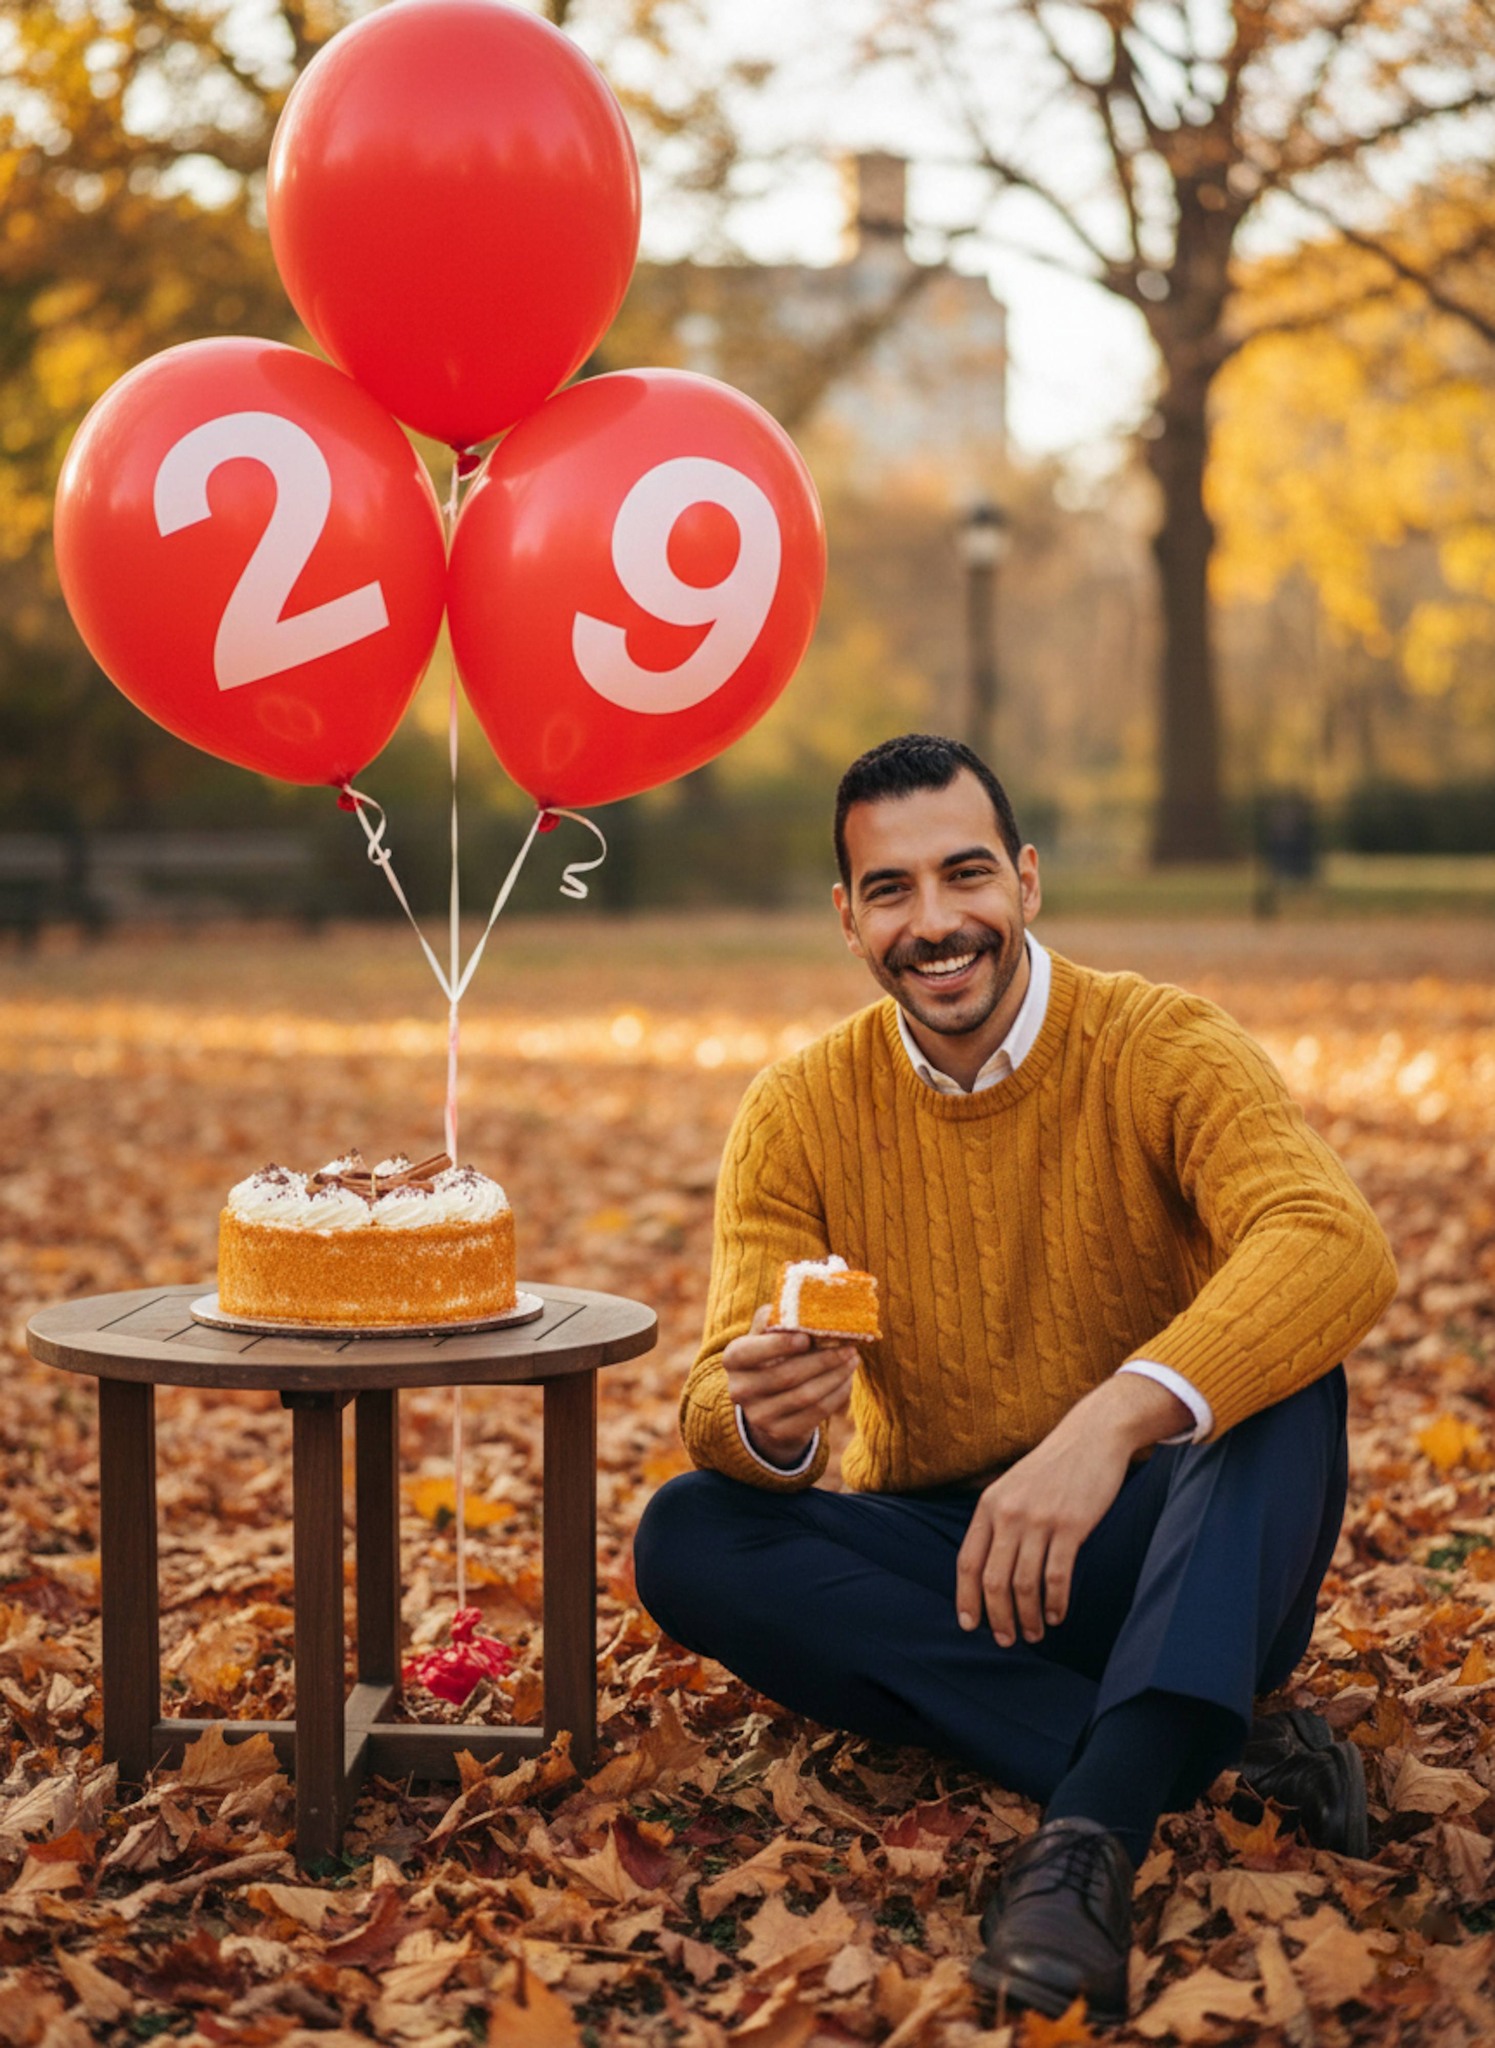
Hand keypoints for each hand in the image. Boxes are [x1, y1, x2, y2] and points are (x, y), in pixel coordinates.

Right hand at [724, 1304, 857, 1466]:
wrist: (768, 1404)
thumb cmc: (771, 1356)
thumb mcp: (766, 1335)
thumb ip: (778, 1318)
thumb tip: (802, 1298)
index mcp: (733, 1359)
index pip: (751, 1351)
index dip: (779, 1345)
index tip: (807, 1337)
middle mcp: (739, 1390)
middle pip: (786, 1375)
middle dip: (822, 1359)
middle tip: (848, 1346)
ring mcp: (758, 1415)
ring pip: (805, 1396)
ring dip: (835, 1376)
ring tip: (852, 1360)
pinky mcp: (779, 1432)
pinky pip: (815, 1414)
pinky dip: (836, 1395)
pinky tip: (846, 1380)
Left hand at [955, 1375, 1189, 1647]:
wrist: (1091, 1437)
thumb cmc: (1051, 1468)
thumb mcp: (1011, 1487)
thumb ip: (997, 1521)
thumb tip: (986, 1569)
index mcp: (989, 1505)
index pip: (967, 1561)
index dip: (966, 1598)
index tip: (970, 1626)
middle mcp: (1009, 1514)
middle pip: (993, 1580)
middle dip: (997, 1617)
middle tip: (1006, 1640)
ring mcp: (1040, 1520)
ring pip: (1025, 1584)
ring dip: (1028, 1617)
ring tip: (1035, 1633)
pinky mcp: (1071, 1526)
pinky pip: (1058, 1576)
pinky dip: (1056, 1603)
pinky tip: (1058, 1615)